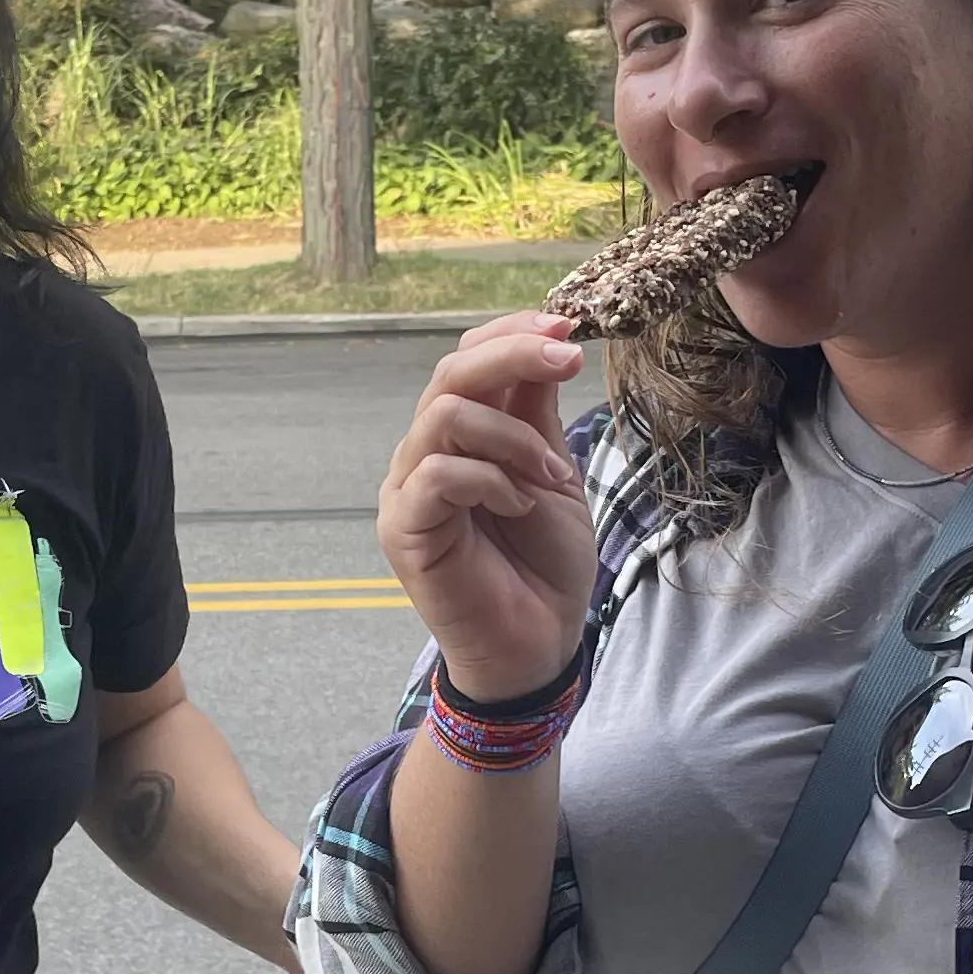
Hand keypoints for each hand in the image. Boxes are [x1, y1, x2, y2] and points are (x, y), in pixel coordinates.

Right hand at [376, 315, 595, 703]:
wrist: (538, 644)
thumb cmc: (544, 566)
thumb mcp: (553, 473)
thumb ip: (536, 414)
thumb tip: (546, 340)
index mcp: (461, 437)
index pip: (466, 360)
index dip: (512, 334)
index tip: (568, 328)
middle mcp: (425, 454)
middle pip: (449, 373)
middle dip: (513, 353)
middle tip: (569, 358)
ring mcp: (409, 490)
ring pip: (443, 415)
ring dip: (513, 437)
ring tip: (550, 478)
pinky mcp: (403, 529)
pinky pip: (437, 475)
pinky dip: (491, 479)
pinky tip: (521, 506)